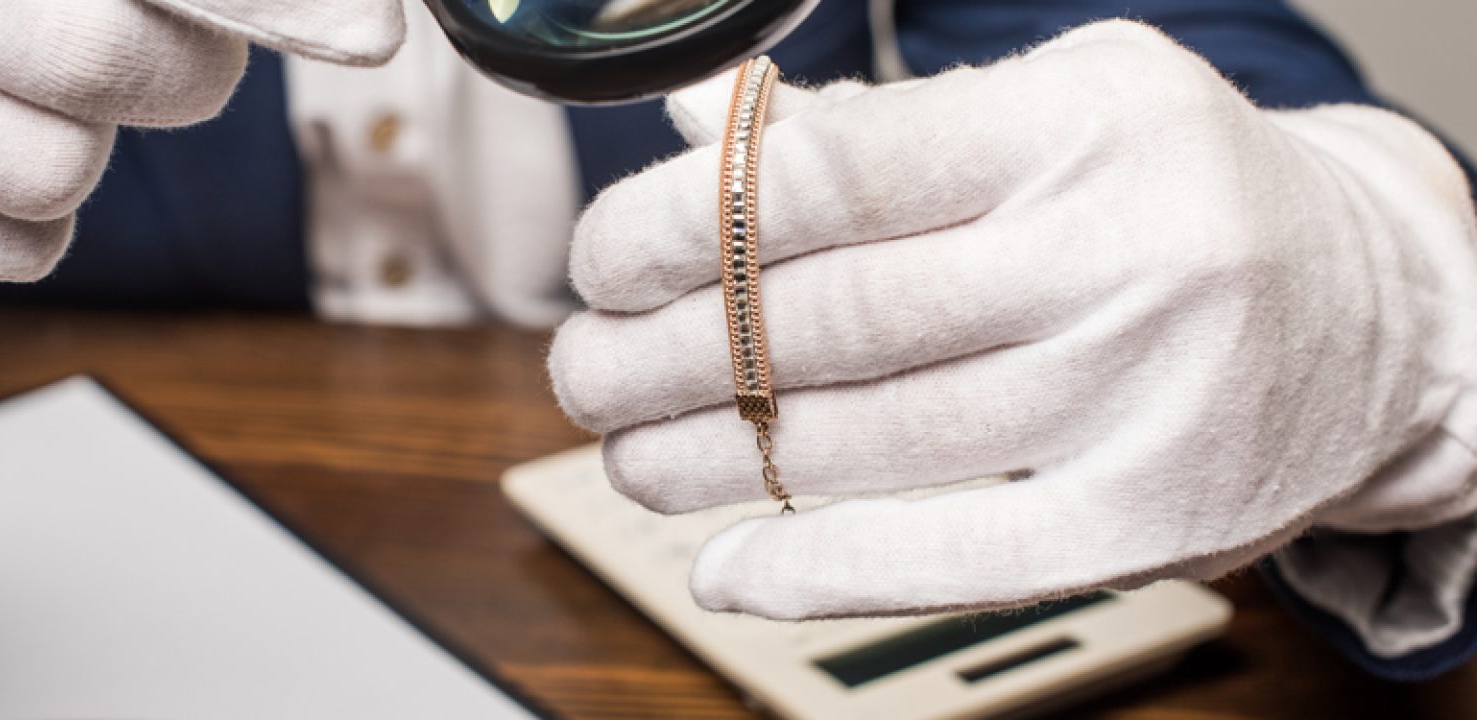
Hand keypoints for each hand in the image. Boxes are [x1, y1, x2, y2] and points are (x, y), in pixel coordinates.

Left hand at [549, 21, 1476, 618]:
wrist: (1381, 318)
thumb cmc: (1178, 197)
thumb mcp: (1053, 108)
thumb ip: (881, 134)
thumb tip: (699, 145)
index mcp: (1078, 122)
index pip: (825, 177)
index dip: (677, 226)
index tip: (602, 263)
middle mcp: (1120, 255)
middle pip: (827, 320)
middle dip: (663, 357)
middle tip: (584, 370)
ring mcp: (1143, 399)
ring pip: (865, 444)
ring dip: (707, 462)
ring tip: (627, 452)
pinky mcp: (1152, 524)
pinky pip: (952, 561)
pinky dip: (816, 575)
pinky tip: (727, 569)